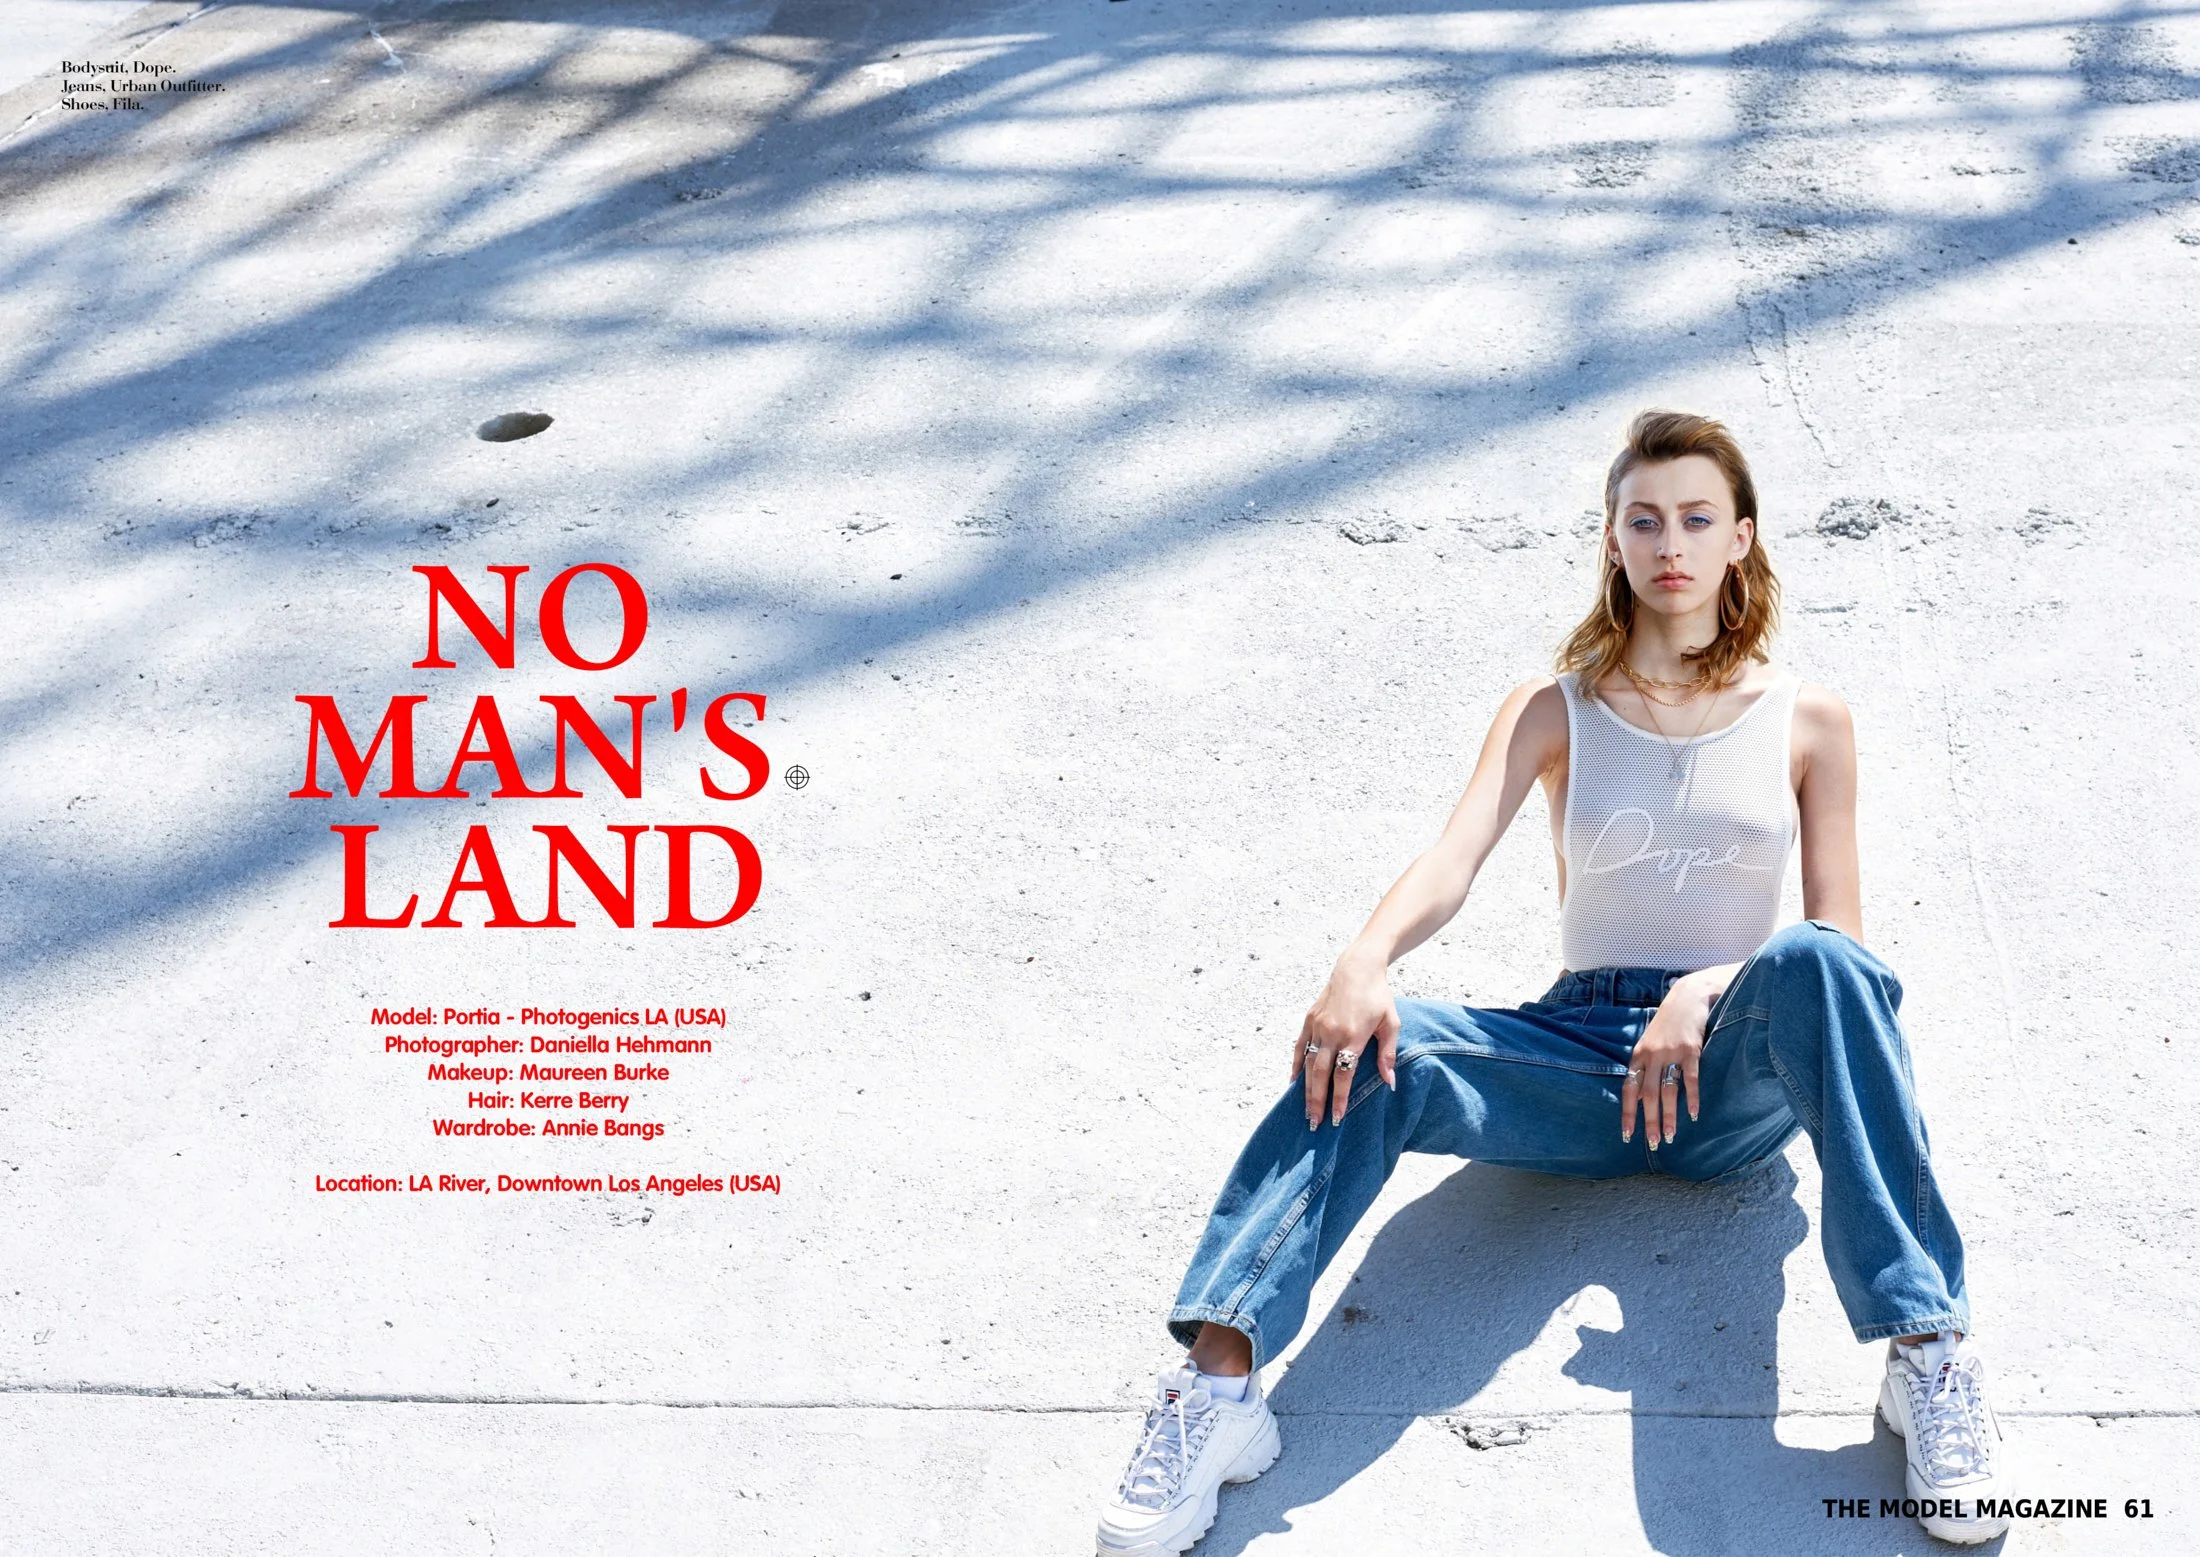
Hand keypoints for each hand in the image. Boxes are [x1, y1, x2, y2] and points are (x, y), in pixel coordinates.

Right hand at [1293, 951, 1399, 1129]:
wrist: (1357, 968)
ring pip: (1307, 1063)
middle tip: (1315, 1124)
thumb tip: (1389, 1083)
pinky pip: (1299, 1047)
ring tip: (1305, 1110)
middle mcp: (1332, 1033)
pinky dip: (1295, 1065)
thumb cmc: (1379, 997)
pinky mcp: (1309, 1020)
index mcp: (1353, 1036)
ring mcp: (1317, 1026)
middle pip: (1320, 1074)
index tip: (1337, 1118)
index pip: (1343, 1075)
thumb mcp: (1391, 1024)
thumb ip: (1387, 1054)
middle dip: (1317, 1101)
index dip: (1339, 1098)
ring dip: (1305, 1089)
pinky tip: (1293, 1082)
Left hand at [1620, 975, 1715, 1147]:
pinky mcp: (1691, 1049)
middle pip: (1648, 1095)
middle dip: (1649, 1122)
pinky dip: (1691, 1098)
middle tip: (1653, 1144)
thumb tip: (1641, 1098)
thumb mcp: (1650, 1043)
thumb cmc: (1668, 1024)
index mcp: (1638, 1056)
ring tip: (1670, 1136)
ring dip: (1669, 1116)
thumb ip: (1645, 1068)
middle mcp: (1651, 1055)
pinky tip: (1694, 1114)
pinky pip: (1690, 1078)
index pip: (1628, 1089)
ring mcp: (1670, 1052)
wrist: (1688, 996)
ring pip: (1667, 1091)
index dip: (1628, 1113)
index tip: (1627, 1135)